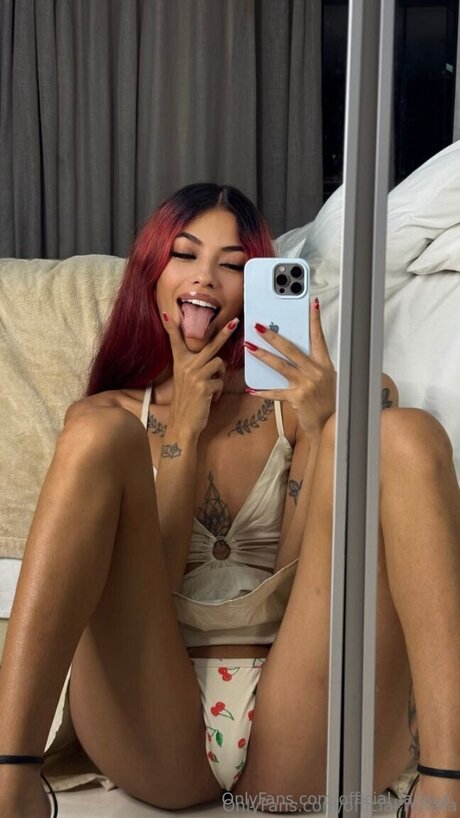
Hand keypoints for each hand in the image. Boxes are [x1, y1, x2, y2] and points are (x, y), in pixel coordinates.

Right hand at [162, 314, 238, 437]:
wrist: (182, 424)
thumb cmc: (187, 403)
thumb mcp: (186, 381)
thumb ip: (196, 368)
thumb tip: (215, 359)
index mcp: (180, 363)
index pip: (175, 341)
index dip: (171, 327)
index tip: (166, 313)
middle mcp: (186, 366)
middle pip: (209, 344)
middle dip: (224, 332)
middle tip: (235, 321)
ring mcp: (195, 375)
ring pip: (219, 364)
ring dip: (221, 376)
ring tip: (213, 387)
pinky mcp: (204, 386)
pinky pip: (220, 382)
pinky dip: (219, 391)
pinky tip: (210, 399)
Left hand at [244, 300, 335, 436]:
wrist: (330, 424)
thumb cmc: (326, 400)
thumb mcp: (324, 378)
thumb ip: (310, 365)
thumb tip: (290, 352)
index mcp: (324, 364)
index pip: (319, 338)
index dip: (315, 320)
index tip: (312, 304)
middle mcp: (316, 371)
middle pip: (291, 349)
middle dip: (273, 336)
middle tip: (259, 326)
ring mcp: (306, 384)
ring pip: (280, 365)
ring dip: (263, 355)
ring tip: (249, 347)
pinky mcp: (297, 398)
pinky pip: (276, 392)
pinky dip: (263, 391)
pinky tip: (251, 389)